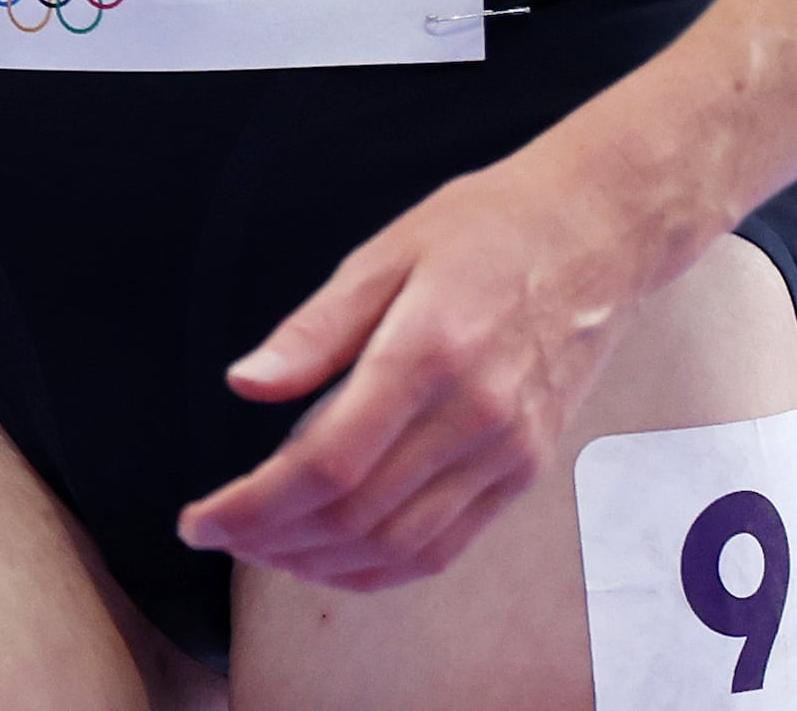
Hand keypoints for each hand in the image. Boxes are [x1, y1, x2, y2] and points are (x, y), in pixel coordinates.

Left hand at [176, 146, 664, 591]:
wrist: (596, 234)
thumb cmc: (486, 229)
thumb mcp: (385, 252)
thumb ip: (313, 330)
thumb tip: (246, 384)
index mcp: (428, 353)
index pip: (326, 464)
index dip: (254, 506)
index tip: (200, 519)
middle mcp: (473, 417)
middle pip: (355, 515)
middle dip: (271, 540)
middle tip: (219, 533)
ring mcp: (506, 453)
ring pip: (399, 546)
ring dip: (319, 563)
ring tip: (263, 548)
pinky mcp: (524, 470)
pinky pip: (446, 547)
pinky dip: (382, 568)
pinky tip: (335, 559)